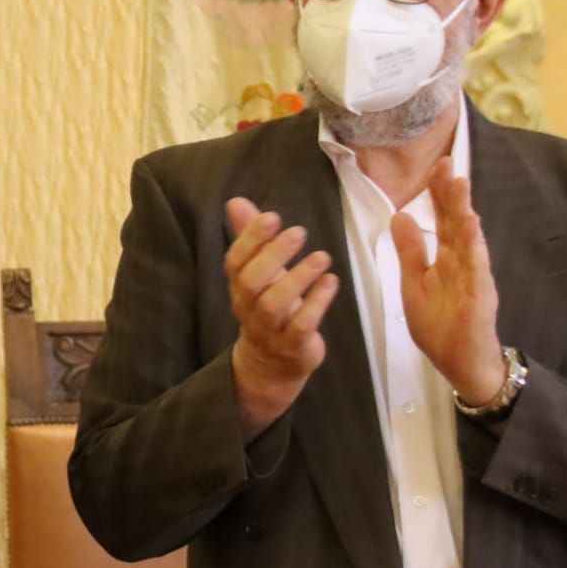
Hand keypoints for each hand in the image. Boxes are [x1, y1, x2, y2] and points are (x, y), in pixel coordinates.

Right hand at [224, 197, 339, 437]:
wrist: (270, 366)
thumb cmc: (269, 309)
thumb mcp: (258, 273)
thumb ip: (250, 238)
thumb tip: (236, 201)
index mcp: (240, 288)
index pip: (235, 262)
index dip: (251, 239)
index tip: (272, 217)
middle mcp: (249, 308)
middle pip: (251, 282)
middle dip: (273, 255)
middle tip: (299, 232)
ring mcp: (270, 329)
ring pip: (275, 304)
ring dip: (299, 278)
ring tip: (322, 256)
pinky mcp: (293, 345)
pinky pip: (302, 325)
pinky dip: (317, 303)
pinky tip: (331, 282)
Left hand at [392, 158, 504, 404]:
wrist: (460, 361)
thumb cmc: (441, 324)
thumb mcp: (415, 283)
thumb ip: (410, 251)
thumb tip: (402, 217)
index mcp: (446, 259)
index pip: (443, 220)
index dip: (439, 194)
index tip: (437, 166)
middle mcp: (463, 263)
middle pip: (457, 222)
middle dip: (451, 193)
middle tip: (446, 162)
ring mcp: (474, 278)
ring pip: (468, 239)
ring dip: (464, 211)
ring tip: (459, 183)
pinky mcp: (480, 296)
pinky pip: (477, 269)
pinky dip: (474, 247)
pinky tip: (472, 226)